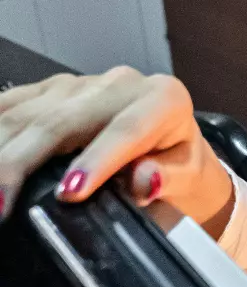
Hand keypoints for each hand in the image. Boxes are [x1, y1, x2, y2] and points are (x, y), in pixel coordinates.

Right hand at [0, 67, 234, 235]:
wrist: (173, 146)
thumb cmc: (179, 164)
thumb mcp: (188, 176)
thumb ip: (171, 177)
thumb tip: (147, 181)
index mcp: (163, 100)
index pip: (125, 129)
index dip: (96, 160)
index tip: (70, 193)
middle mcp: (120, 84)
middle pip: (61, 120)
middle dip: (22, 162)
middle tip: (0, 203)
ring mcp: (81, 83)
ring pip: (26, 113)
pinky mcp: (52, 89)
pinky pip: (11, 105)